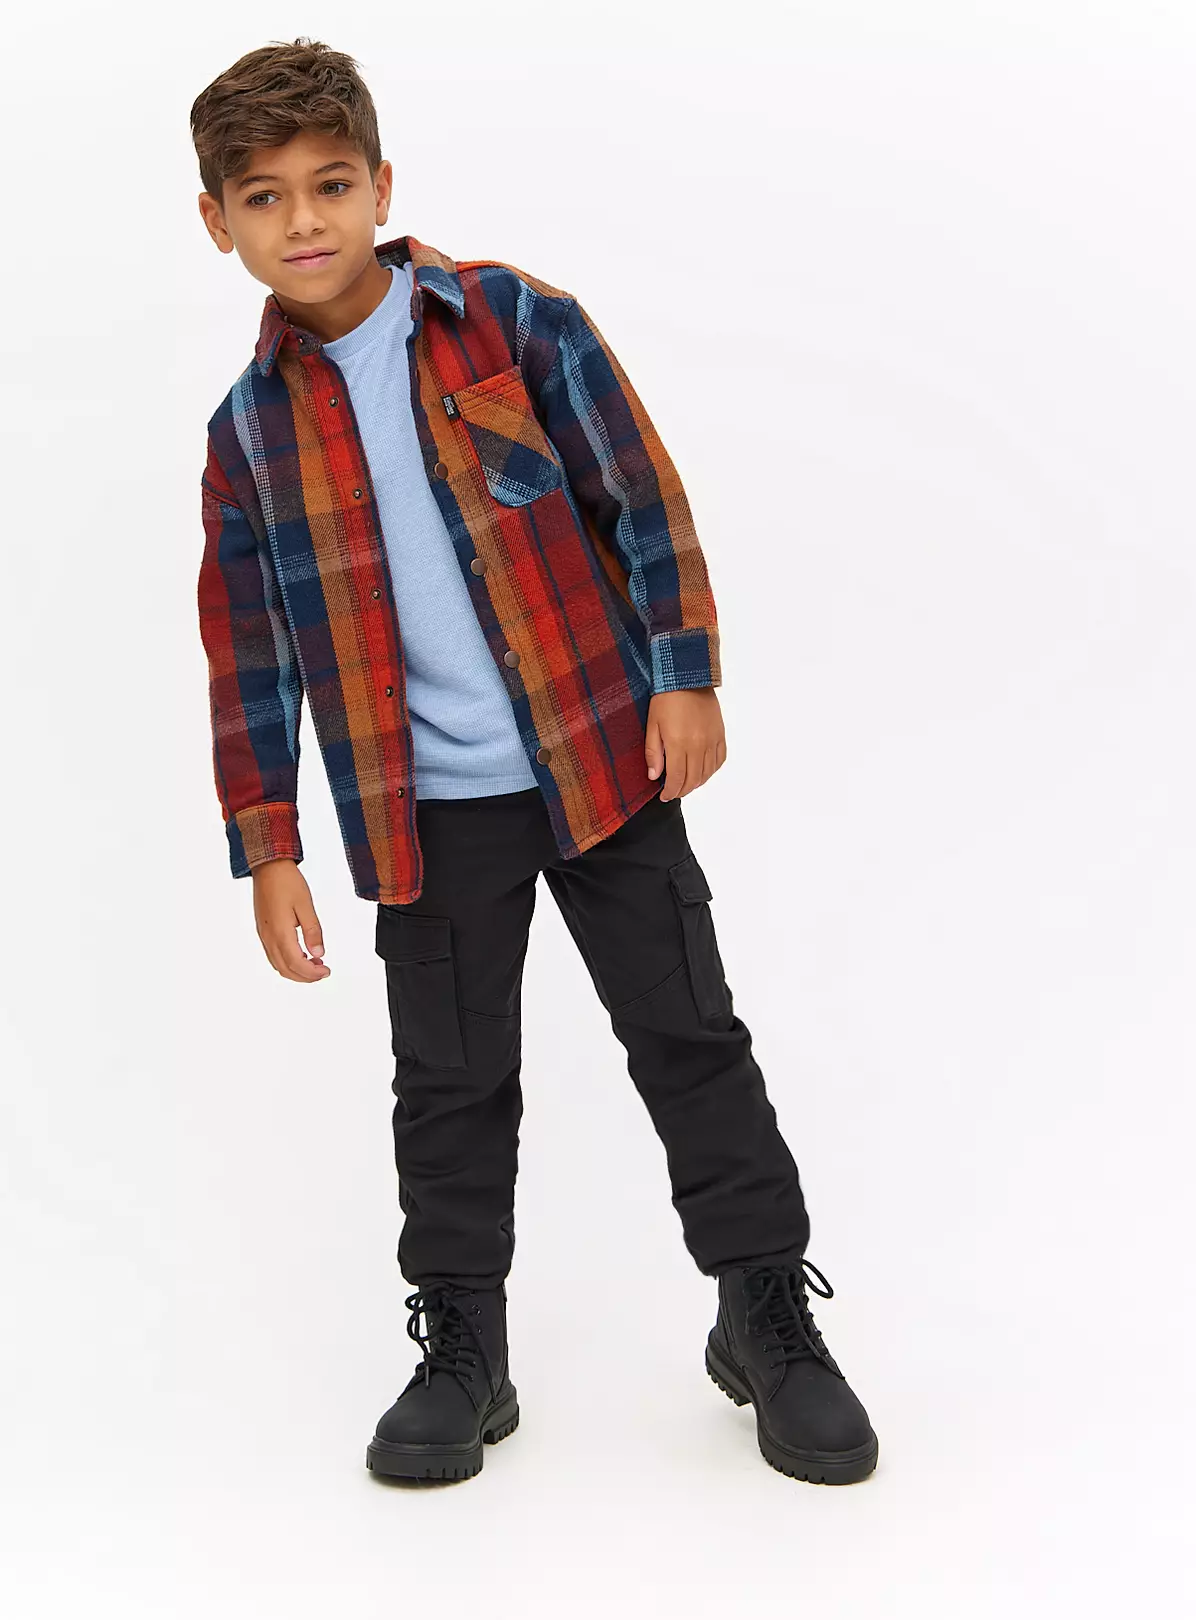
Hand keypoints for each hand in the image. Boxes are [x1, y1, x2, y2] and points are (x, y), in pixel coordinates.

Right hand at [251, 860, 330, 981]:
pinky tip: (301, 954)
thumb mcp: (306, 905)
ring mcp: (264, 935)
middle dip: (305, 976)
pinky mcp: (263, 930)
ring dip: (296, 970)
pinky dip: (287, 961)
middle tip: (323, 971)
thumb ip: (313, 931)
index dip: (312, 973)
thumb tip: (319, 953)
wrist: (268, 867)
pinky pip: (273, 955)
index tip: (326, 971)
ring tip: (315, 964)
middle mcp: (269, 937)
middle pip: (285, 969)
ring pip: (278, 964)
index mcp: (280, 932)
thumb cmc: (286, 881)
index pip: (296, 964)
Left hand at [644, 688, 726, 799]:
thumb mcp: (652, 725)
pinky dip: (711, 771)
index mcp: (679, 744)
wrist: (688, 677)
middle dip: (682, 790)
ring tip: (685, 784)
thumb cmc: (666, 698)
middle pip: (693, 780)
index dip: (670, 792)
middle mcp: (698, 745)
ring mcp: (712, 740)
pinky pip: (719, 760)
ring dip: (696, 783)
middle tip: (673, 792)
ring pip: (707, 773)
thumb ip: (653, 753)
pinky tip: (702, 772)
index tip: (664, 796)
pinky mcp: (720, 734)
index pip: (677, 779)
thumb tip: (655, 776)